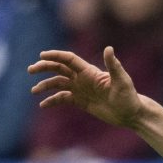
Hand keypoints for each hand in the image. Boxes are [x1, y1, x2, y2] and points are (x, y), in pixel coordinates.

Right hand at [28, 46, 145, 128]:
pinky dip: (52, 101)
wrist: (131, 114)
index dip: (55, 55)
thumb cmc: (129, 97)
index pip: (68, 59)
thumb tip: (109, 48)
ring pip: (58, 84)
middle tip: (30, 70)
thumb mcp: (122, 81)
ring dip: (45, 86)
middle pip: (59, 69)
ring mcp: (81, 90)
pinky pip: (63, 99)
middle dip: (44, 67)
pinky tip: (43, 105)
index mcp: (90, 71)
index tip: (41, 55)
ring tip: (34, 91)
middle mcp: (83, 78)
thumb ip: (114, 66)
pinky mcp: (81, 102)